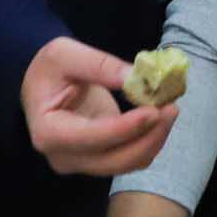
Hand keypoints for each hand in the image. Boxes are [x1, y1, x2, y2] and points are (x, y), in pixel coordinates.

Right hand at [21, 36, 176, 176]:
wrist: (45, 84)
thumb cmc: (49, 68)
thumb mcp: (64, 53)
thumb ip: (99, 65)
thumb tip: (135, 77)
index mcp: (48, 132)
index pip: (91, 138)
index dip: (125, 128)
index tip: (153, 111)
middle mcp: (65, 156)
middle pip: (114, 160)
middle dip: (148, 137)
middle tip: (171, 107)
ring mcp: (84, 162)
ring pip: (128, 163)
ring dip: (154, 139)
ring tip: (169, 108)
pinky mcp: (102, 159)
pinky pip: (132, 157)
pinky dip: (150, 140)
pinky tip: (160, 116)